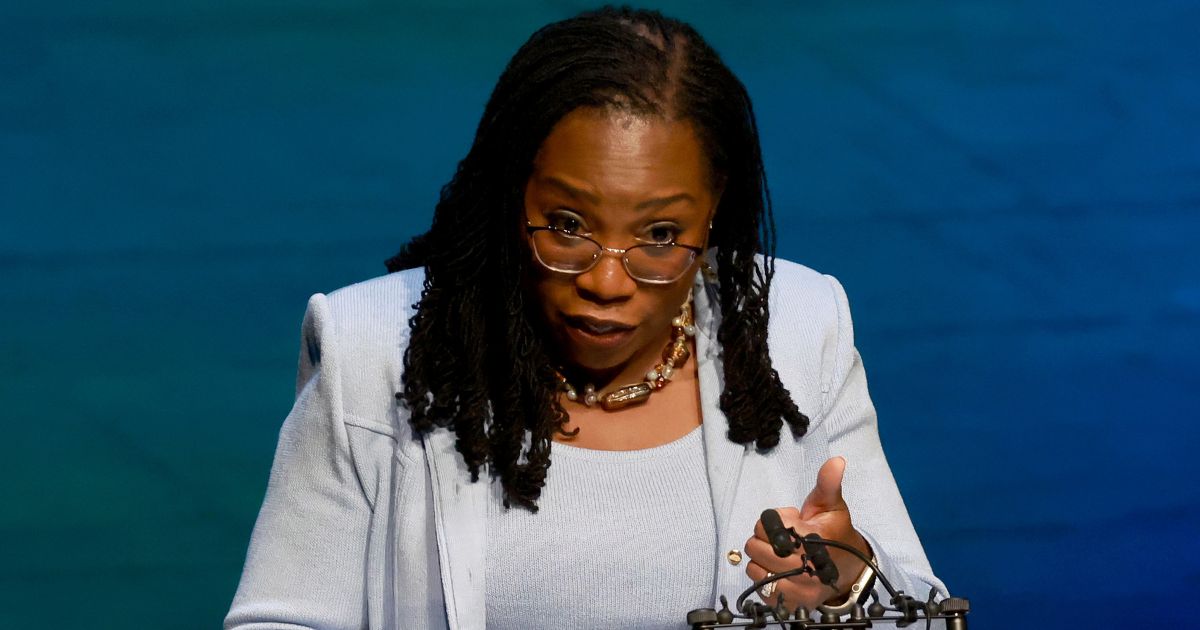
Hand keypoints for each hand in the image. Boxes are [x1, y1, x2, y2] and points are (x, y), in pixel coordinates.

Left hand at [743, 456, 869, 610]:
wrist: (847, 570)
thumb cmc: (834, 534)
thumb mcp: (832, 506)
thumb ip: (827, 484)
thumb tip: (836, 461)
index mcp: (811, 539)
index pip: (765, 524)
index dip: (775, 520)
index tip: (793, 521)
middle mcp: (804, 568)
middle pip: (755, 546)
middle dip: (766, 538)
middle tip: (785, 539)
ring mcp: (796, 589)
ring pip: (753, 567)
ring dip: (763, 559)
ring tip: (782, 555)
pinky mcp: (788, 603)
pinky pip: (759, 586)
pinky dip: (765, 578)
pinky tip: (780, 571)